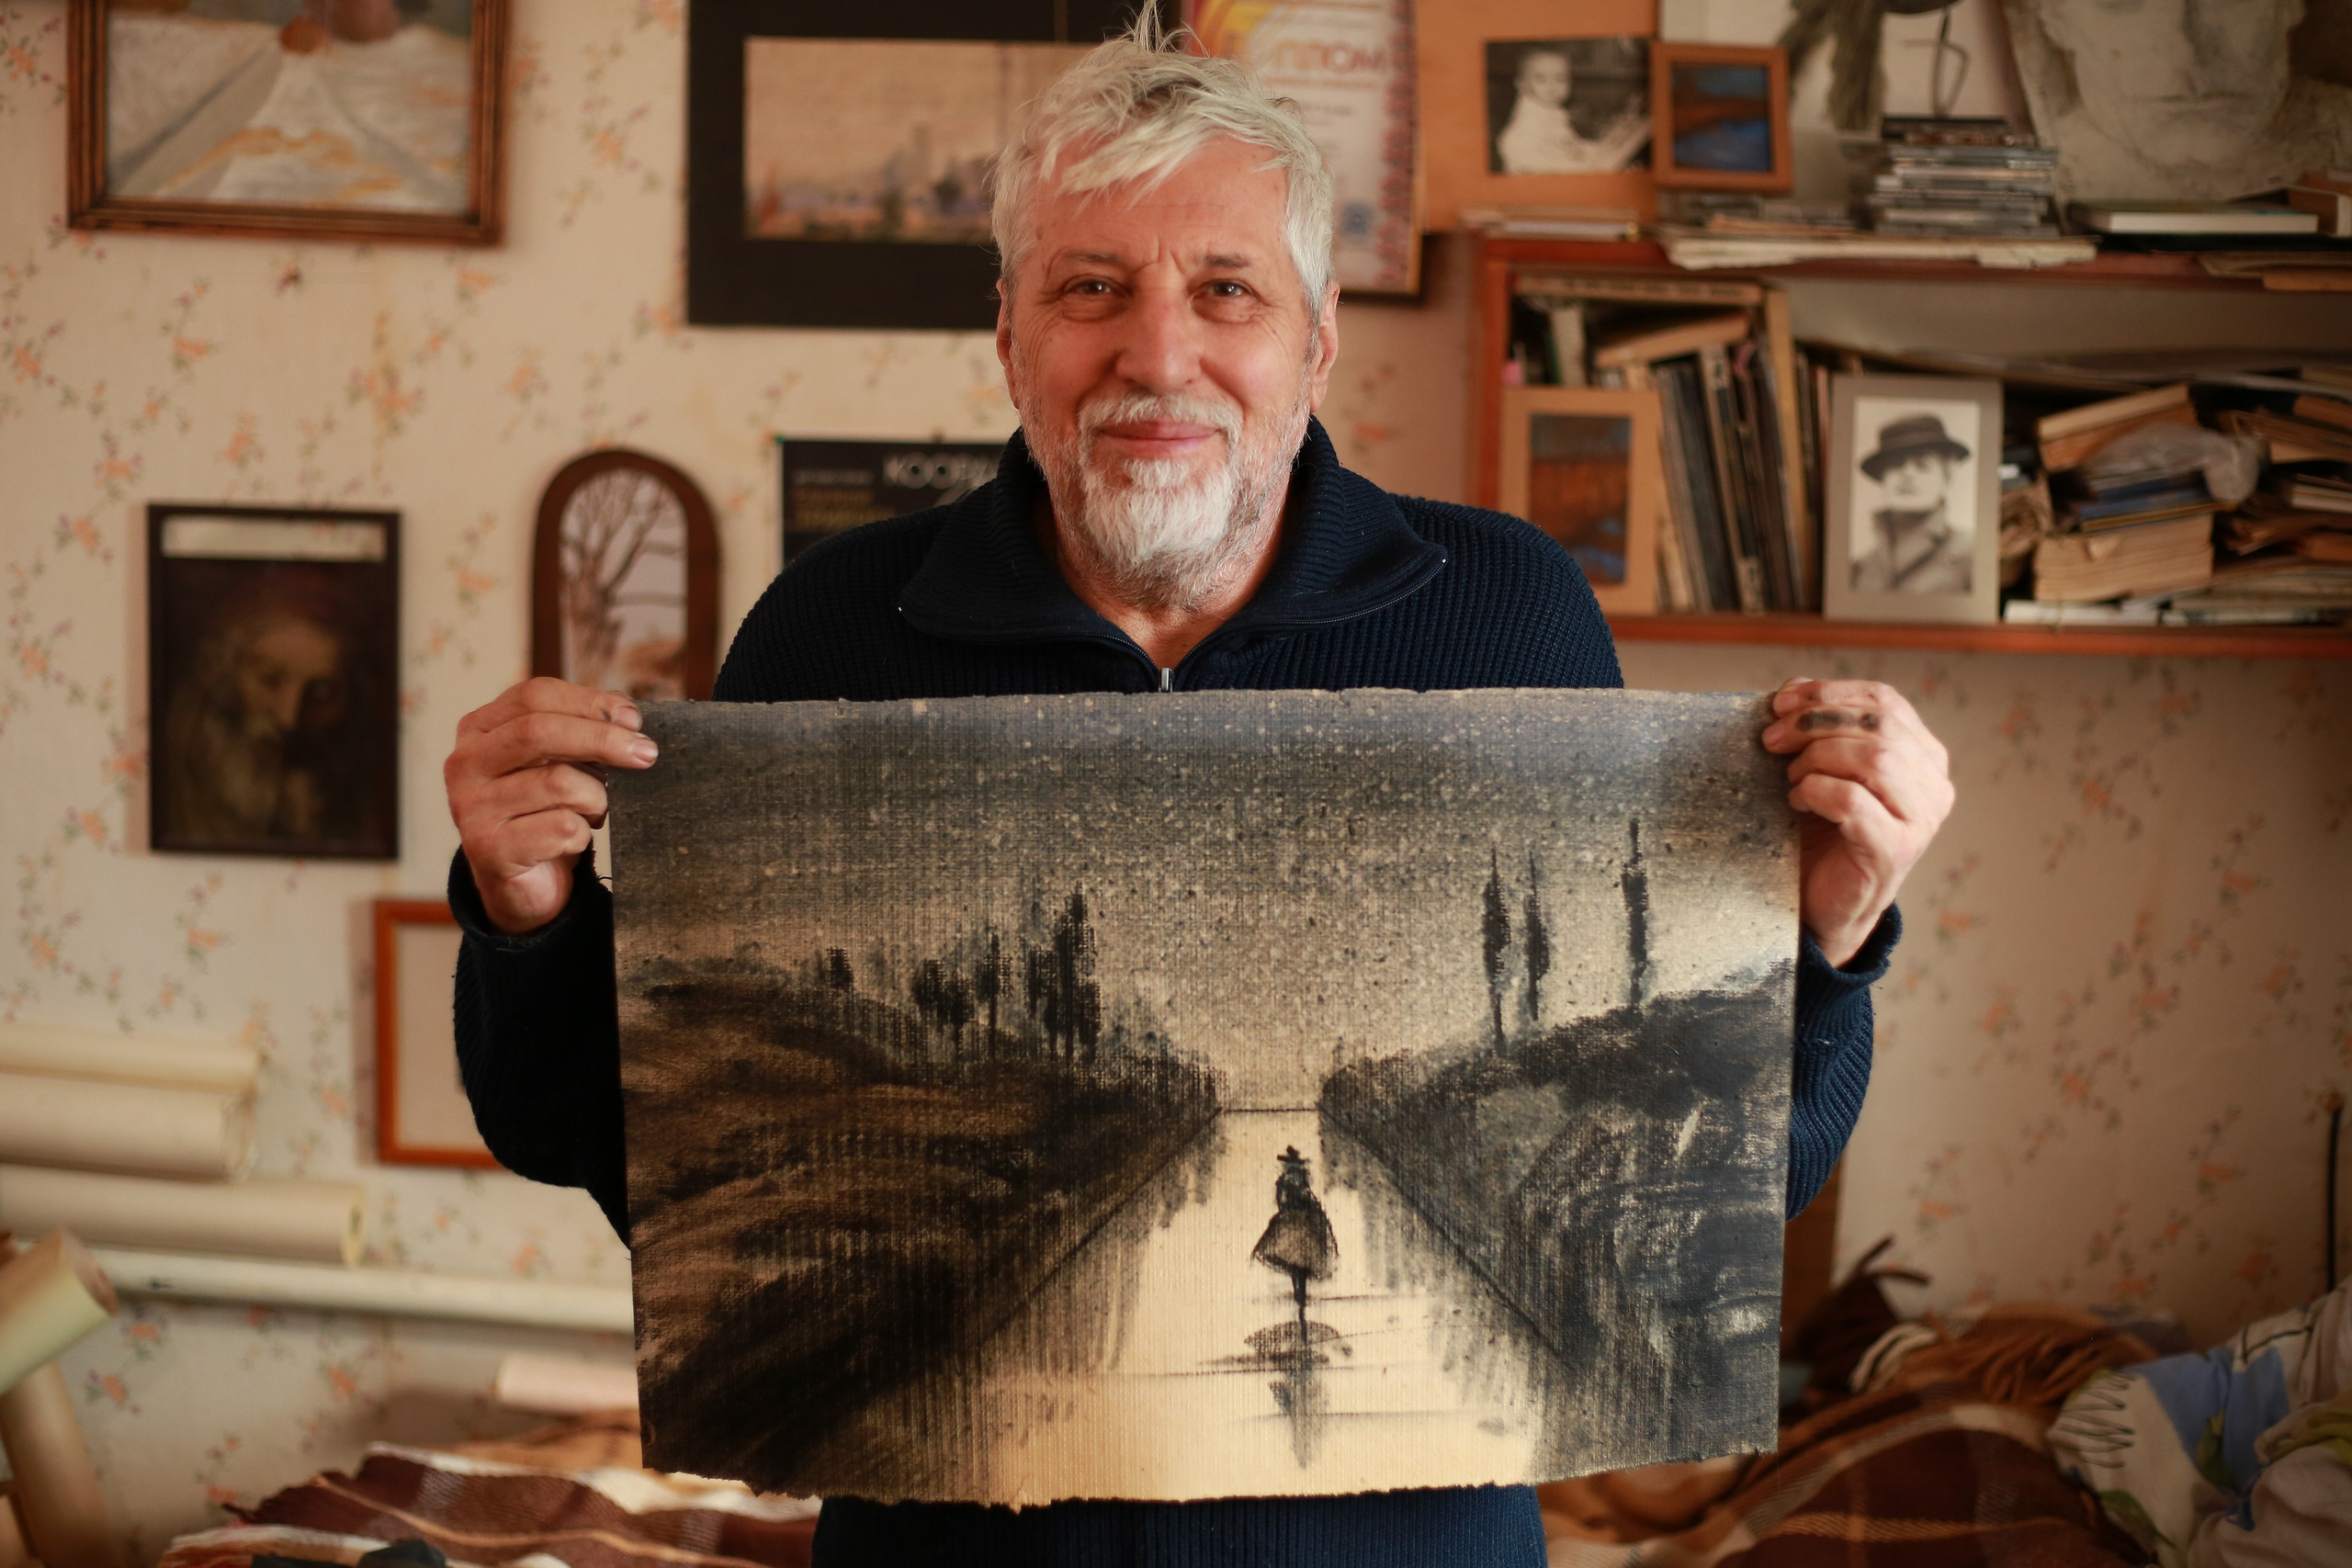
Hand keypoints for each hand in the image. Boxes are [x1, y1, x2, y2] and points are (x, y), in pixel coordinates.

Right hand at [445, 677, 658, 935]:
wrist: (525, 883)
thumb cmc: (546, 810)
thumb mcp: (562, 760)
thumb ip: (584, 730)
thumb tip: (626, 716)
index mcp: (479, 729)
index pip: (533, 695)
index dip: (589, 702)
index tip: (633, 719)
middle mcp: (465, 763)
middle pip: (538, 731)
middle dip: (602, 739)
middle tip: (646, 754)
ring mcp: (470, 807)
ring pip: (558, 782)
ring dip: (597, 797)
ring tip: (598, 810)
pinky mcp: (488, 848)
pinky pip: (561, 829)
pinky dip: (584, 834)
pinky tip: (576, 840)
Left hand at [1761, 678, 1953, 968]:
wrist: (1824, 901)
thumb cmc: (1822, 830)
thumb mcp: (1822, 766)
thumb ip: (1819, 726)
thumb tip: (1793, 688)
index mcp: (1924, 755)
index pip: (1885, 700)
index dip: (1829, 692)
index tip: (1780, 702)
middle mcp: (1934, 785)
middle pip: (1878, 725)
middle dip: (1814, 722)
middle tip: (1772, 739)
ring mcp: (1921, 820)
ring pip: (1873, 759)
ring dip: (1817, 758)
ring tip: (1791, 776)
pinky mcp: (1896, 850)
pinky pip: (1853, 801)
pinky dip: (1816, 791)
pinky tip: (1798, 802)